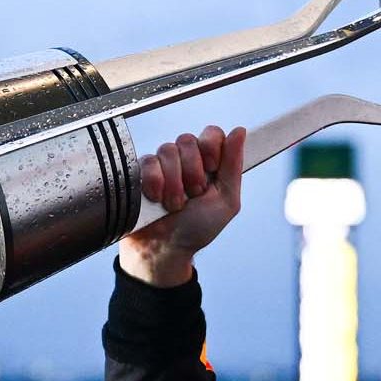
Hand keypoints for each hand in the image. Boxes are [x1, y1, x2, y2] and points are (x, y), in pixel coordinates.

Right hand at [117, 125, 245, 287]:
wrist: (165, 249)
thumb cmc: (197, 229)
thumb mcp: (226, 201)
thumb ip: (233, 166)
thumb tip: (239, 131)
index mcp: (209, 163)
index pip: (211, 133)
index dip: (211, 147)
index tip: (211, 169)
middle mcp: (186, 160)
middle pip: (188, 140)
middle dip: (192, 172)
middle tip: (192, 196)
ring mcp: (162, 164)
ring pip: (167, 150)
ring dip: (174, 183)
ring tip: (174, 204)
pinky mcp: (141, 171)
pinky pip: (148, 162)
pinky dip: (154, 183)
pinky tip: (155, 199)